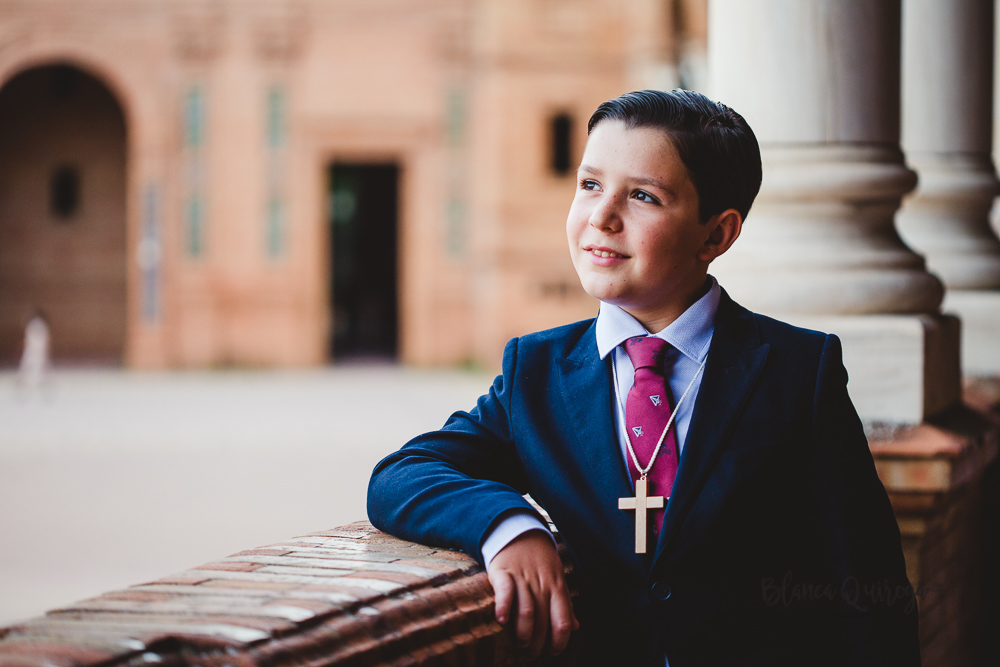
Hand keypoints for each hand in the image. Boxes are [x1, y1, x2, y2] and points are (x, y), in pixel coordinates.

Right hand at [487, 530, 579, 657]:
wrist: (520, 533)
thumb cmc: (541, 562)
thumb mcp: (558, 580)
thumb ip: (565, 604)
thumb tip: (576, 627)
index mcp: (557, 588)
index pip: (563, 621)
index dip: (559, 641)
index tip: (553, 652)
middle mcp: (541, 585)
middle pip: (543, 621)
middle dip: (538, 643)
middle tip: (531, 654)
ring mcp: (522, 578)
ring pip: (526, 611)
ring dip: (523, 632)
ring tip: (520, 644)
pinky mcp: (503, 572)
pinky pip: (505, 592)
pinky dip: (503, 607)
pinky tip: (501, 621)